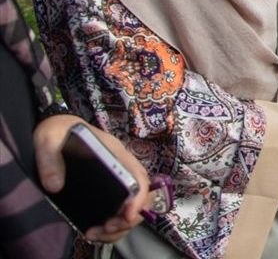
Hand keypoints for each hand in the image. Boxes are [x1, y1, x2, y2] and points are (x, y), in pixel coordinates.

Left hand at [34, 116, 151, 242]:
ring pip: (131, 209)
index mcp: (115, 154)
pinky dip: (111, 228)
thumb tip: (55, 186)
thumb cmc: (59, 130)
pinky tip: (95, 231)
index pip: (139, 176)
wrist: (56, 129)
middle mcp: (122, 169)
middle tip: (108, 228)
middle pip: (142, 197)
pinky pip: (118, 213)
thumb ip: (50, 160)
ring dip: (120, 227)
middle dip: (129, 218)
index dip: (139, 198)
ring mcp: (116, 181)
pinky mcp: (106, 192)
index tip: (126, 215)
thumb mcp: (50, 138)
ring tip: (98, 233)